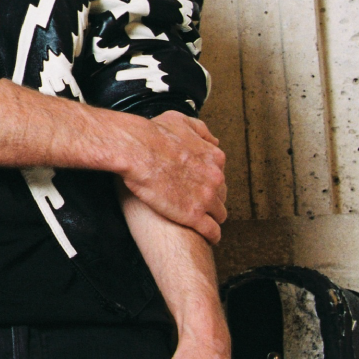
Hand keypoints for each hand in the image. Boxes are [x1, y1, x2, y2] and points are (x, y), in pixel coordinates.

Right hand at [121, 111, 226, 243]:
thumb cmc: (153, 135)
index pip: (219, 175)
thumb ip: (200, 129)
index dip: (208, 181)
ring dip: (213, 218)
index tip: (199, 186)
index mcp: (213, 157)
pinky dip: (212, 235)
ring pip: (219, 215)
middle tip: (197, 202)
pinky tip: (208, 237)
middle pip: (222, 195)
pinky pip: (212, 232)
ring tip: (203, 222)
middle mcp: (215, 178)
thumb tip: (212, 139)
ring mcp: (206, 198)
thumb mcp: (180, 121)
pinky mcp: (194, 216)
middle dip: (212, 200)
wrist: (137, 150)